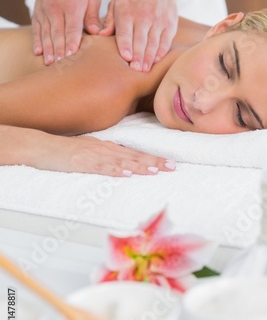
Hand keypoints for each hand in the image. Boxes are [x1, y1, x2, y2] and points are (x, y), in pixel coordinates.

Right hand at [32, 0, 101, 64]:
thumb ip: (93, 16)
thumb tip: (96, 32)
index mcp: (72, 6)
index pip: (72, 27)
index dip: (72, 41)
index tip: (72, 54)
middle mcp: (56, 10)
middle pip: (57, 33)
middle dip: (59, 49)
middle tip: (61, 64)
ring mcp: (44, 13)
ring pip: (46, 34)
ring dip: (48, 49)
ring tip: (50, 62)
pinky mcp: (37, 16)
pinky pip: (36, 30)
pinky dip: (37, 42)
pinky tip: (38, 53)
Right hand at [60, 136, 176, 176]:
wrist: (41, 146)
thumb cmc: (64, 150)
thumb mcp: (90, 150)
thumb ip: (107, 156)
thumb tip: (124, 165)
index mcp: (107, 147)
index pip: (135, 153)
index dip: (153, 158)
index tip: (170, 163)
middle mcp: (104, 149)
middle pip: (133, 156)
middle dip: (154, 162)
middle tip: (172, 167)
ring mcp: (93, 155)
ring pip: (120, 161)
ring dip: (139, 166)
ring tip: (156, 170)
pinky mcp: (81, 162)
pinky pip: (100, 167)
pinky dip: (114, 170)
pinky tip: (126, 174)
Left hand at [100, 0, 178, 71]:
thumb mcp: (117, 3)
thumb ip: (109, 21)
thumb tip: (101, 35)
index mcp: (127, 12)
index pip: (125, 32)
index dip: (126, 45)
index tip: (126, 57)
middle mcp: (143, 16)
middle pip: (140, 40)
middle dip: (138, 56)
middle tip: (135, 70)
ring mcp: (158, 21)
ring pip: (153, 42)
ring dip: (149, 57)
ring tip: (145, 69)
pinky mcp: (169, 24)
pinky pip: (165, 41)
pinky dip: (161, 51)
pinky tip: (156, 60)